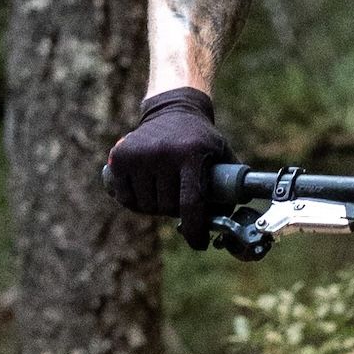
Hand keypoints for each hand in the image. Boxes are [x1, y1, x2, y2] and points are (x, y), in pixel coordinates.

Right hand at [103, 86, 235, 247]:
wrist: (171, 110)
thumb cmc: (200, 140)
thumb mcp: (221, 154)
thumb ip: (230, 185)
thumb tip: (233, 224)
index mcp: (191, 153)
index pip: (191, 204)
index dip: (195, 230)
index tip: (198, 244)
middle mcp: (163, 152)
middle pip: (167, 208)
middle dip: (175, 210)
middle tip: (179, 197)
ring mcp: (139, 154)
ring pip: (145, 206)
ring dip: (155, 206)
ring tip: (163, 189)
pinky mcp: (119, 157)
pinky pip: (125, 197)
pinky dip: (135, 200)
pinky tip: (144, 188)